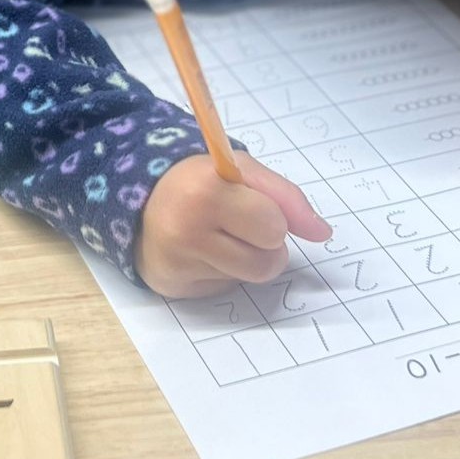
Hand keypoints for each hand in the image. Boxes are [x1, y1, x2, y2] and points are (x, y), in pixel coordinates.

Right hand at [136, 152, 332, 296]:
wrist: (138, 200)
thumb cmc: (198, 181)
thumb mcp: (239, 170)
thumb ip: (285, 196)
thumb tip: (322, 233)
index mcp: (206, 191)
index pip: (274, 226)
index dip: (273, 217)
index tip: (253, 205)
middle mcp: (187, 230)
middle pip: (269, 261)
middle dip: (266, 244)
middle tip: (241, 225)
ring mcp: (179, 263)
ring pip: (251, 278)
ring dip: (247, 261)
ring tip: (222, 238)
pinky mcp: (174, 287)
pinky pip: (225, 289)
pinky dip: (223, 272)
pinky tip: (202, 254)